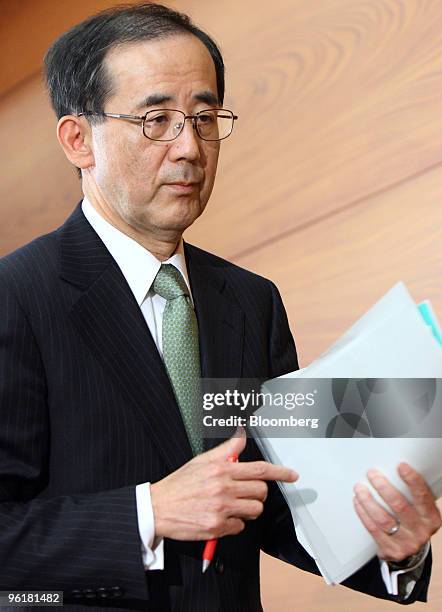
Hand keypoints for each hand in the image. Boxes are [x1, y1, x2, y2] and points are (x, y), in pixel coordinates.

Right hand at [150, 428, 297, 540]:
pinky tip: (221, 518)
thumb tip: (241, 434)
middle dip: (258, 493)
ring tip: (233, 506)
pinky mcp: (217, 527)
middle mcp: (223, 487)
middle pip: (261, 491)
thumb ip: (226, 449)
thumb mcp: (202, 460)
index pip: (258, 469)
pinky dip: (234, 524)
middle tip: (246, 493)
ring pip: (254, 510)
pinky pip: (240, 527)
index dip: (280, 472)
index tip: (292, 475)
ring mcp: (221, 508)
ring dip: (248, 509)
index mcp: (221, 469)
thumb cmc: (180, 484)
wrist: (158, 507)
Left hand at [353, 462, 440, 561]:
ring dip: (368, 501)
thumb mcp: (420, 509)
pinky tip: (358, 503)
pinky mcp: (391, 550)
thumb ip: (412, 494)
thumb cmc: (413, 521)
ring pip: (383, 519)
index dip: (413, 481)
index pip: (423, 497)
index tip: (401, 467)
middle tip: (372, 474)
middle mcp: (420, 531)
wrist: (411, 551)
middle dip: (383, 487)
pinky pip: (374, 529)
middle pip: (400, 506)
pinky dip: (364, 514)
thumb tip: (394, 468)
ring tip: (359, 488)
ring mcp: (406, 543)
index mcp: (431, 518)